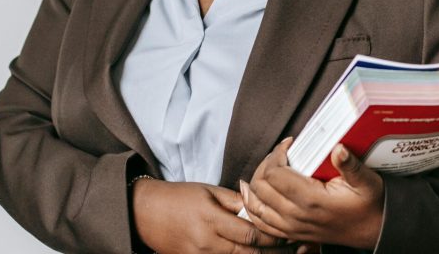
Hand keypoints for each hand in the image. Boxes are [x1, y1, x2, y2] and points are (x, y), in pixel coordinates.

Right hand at [132, 178, 293, 253]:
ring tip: (280, 251)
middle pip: (249, 253)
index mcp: (211, 220)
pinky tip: (254, 253)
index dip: (273, 236)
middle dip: (273, 251)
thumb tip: (262, 206)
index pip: (251, 234)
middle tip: (294, 246)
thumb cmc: (178, 197)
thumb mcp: (208, 191)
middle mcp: (206, 243)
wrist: (145, 213)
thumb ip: (236, 201)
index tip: (288, 232)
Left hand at [241, 138, 384, 249]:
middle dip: (265, 165)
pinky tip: (253, 194)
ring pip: (255, 205)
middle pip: (260, 187)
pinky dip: (253, 207)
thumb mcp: (367, 181)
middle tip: (279, 153)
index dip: (277, 153)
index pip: (274, 174)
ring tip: (266, 168)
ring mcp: (291, 227)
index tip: (288, 144)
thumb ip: (350, 165)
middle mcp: (297, 216)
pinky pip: (260, 222)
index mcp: (312, 200)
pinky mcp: (290, 233)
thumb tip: (338, 148)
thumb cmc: (369, 205)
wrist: (373, 231)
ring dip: (255, 184)